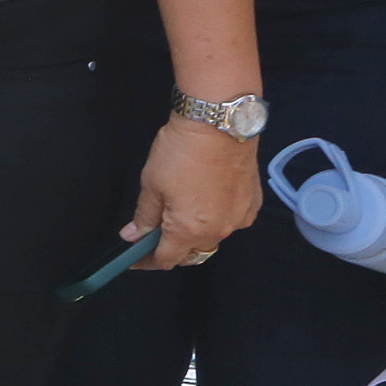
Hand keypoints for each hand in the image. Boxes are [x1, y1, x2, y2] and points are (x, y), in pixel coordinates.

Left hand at [125, 116, 262, 268]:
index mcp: (189, 231)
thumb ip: (144, 216)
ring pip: (213, 238)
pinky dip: (217, 219)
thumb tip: (133, 236)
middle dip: (172, 249)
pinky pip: (231, 221)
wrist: (218, 124)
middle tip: (154, 235)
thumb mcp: (152, 184)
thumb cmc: (181, 152)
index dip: (146, 262)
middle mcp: (218, 231)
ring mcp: (239, 218)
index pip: (166, 260)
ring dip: (196, 234)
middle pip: (192, 253)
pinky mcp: (252, 203)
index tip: (133, 259)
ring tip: (180, 214)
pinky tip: (206, 203)